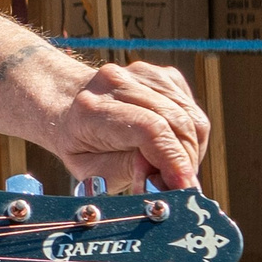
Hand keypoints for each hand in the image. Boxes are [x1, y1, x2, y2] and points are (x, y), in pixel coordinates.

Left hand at [38, 55, 211, 191]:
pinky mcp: (162, 74)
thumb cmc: (81, 147)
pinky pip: (191, 111)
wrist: (69, 107)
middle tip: (180, 189)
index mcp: (91, 110)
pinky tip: (170, 148)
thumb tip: (163, 173)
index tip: (186, 188)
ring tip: (173, 170)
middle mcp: (116, 83)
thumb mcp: (91, 172)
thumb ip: (126, 172)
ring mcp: (141, 73)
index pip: (148, 130)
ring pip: (190, 118)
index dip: (173, 160)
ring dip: (190, 151)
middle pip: (174, 123)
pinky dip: (190, 136)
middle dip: (185, 162)